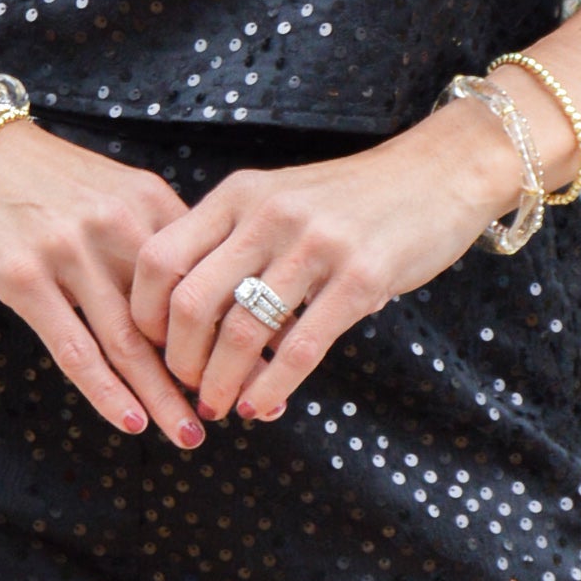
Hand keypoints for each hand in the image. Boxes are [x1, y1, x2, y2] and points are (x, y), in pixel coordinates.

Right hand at [0, 119, 203, 445]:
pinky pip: (74, 351)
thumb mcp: (115, 191)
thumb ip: (156, 240)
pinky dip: (105, 393)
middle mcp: (115, 225)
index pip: (203, 275)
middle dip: (207, 370)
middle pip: (173, 315)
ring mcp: (68, 252)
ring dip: (161, 397)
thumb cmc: (50, 182)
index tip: (256, 364)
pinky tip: (131, 421)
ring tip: (188, 434)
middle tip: (234, 409)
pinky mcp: (24, 278)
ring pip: (128, 343)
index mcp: (147, 200)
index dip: (232, 324)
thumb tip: (209, 305)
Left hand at [127, 102, 523, 423]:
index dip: (144, 314)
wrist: (436, 174)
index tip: (153, 347)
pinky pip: (301, 348)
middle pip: (190, 303)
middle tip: (188, 386)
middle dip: (180, 360)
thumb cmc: (351, 199)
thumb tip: (187, 323)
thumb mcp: (279, 200)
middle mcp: (268, 215)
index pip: (158, 257)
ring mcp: (315, 245)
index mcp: (239, 195)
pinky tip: (261, 406)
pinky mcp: (361, 277)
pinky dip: (271, 388)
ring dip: (222, 383)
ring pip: (243, 332)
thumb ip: (235, 245)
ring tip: (221, 406)